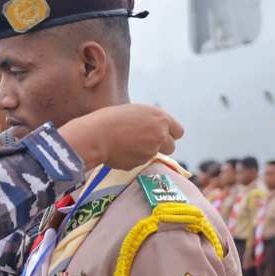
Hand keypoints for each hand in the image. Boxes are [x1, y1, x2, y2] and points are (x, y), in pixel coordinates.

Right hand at [57, 104, 183, 169]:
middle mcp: (160, 135)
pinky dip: (132, 157)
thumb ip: (151, 121)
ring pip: (154, 154)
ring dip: (145, 151)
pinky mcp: (140, 163)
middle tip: (146, 141)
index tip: (161, 134)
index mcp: (161, 119)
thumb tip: (155, 129)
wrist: (96, 135)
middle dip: (161, 145)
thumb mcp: (136, 112)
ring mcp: (151, 151)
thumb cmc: (111, 118)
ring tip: (127, 143)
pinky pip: (140, 161)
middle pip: (171, 146)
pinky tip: (120, 150)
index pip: (178, 131)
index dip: (169, 133)